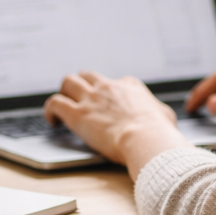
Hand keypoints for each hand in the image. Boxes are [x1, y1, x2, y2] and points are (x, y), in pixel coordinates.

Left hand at [44, 71, 188, 175]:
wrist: (146, 139)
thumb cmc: (159, 132)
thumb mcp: (166, 115)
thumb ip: (159, 112)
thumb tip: (161, 116)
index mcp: (129, 86)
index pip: (115, 82)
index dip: (109, 93)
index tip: (107, 104)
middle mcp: (108, 87)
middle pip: (87, 75)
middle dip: (81, 84)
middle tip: (78, 98)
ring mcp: (91, 98)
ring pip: (67, 82)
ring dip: (63, 92)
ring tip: (62, 106)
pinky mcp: (77, 113)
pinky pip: (55, 103)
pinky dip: (50, 109)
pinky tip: (52, 120)